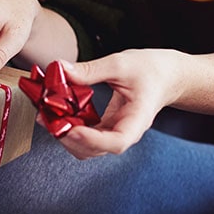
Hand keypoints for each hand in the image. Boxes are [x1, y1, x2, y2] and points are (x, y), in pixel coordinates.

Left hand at [53, 50, 182, 158]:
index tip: (72, 129)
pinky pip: (84, 135)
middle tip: (47, 118)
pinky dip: (68, 127)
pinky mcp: (104, 128)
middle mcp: (124, 132)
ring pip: (85, 147)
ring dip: (64, 135)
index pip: (117, 142)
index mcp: (137, 120)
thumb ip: (90, 70)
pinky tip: (55, 113)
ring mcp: (113, 133)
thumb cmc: (151, 70)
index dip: (92, 140)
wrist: (166, 75)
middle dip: (68, 138)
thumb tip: (60, 70)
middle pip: (95, 150)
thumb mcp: (121, 63)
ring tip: (46, 116)